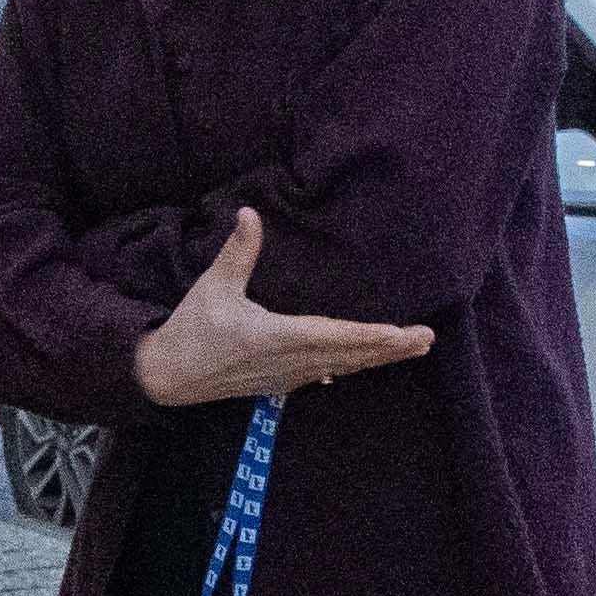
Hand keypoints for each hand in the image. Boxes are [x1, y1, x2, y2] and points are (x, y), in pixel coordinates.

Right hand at [130, 207, 435, 410]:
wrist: (169, 376)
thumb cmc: (192, 329)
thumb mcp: (212, 287)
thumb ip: (237, 252)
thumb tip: (248, 213)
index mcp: (276, 337)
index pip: (333, 337)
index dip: (369, 337)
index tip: (400, 333)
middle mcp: (290, 362)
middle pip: (350, 356)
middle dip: (390, 348)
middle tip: (426, 340)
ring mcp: (288, 376)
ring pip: (344, 367)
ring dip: (378, 358)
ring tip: (412, 349)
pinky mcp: (282, 382)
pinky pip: (327, 373)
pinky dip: (352, 365)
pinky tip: (367, 362)